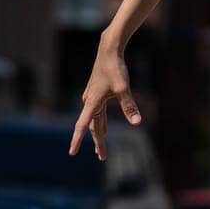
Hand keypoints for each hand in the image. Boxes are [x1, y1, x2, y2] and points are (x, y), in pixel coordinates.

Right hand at [70, 36, 141, 160]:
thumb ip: (129, 106)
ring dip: (98, 134)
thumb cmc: (115, 68)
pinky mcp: (97, 93)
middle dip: (97, 142)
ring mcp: (92, 97)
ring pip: (94, 120)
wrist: (109, 50)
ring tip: (100, 148)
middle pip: (92, 126)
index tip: (72, 153)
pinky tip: (105, 128)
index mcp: (92, 102)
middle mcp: (89, 101)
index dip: (76, 140)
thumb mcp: (123, 88)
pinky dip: (100, 122)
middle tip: (102, 157)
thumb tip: (137, 123)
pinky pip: (97, 113)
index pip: (82, 126)